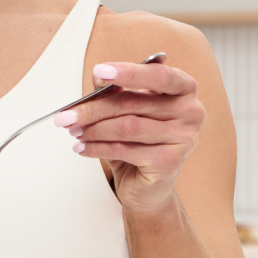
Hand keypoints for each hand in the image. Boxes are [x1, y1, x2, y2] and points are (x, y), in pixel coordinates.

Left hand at [53, 53, 205, 214]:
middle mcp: (191, 112)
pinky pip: (125, 149)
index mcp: (185, 89)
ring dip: (93, 129)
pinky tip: (82, 147)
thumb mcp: (127, 110)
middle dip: (94, 108)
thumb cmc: (139, 142)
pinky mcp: (170, 162)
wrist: (148, 187)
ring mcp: (184, 138)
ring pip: (127, 127)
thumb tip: (99, 76)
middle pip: (134, 103)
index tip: (99, 71)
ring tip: (73, 131)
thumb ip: (116, 91)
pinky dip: (97, 148)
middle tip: (66, 114)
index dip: (128, 72)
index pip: (159, 75)